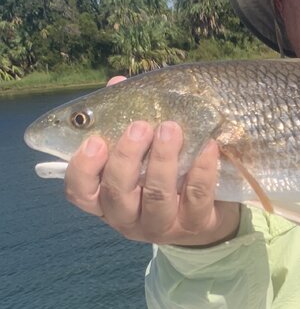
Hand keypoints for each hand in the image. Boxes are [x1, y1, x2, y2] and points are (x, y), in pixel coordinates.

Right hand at [64, 119, 240, 246]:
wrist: (208, 215)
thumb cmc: (165, 175)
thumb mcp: (143, 152)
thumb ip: (126, 120)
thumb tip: (116, 83)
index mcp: (107, 200)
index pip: (80, 192)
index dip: (83, 169)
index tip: (95, 140)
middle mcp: (128, 218)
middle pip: (116, 193)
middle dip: (126, 158)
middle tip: (139, 127)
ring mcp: (161, 226)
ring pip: (156, 197)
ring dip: (163, 160)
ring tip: (171, 129)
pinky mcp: (195, 225)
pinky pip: (196, 196)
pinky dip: (202, 168)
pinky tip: (207, 145)